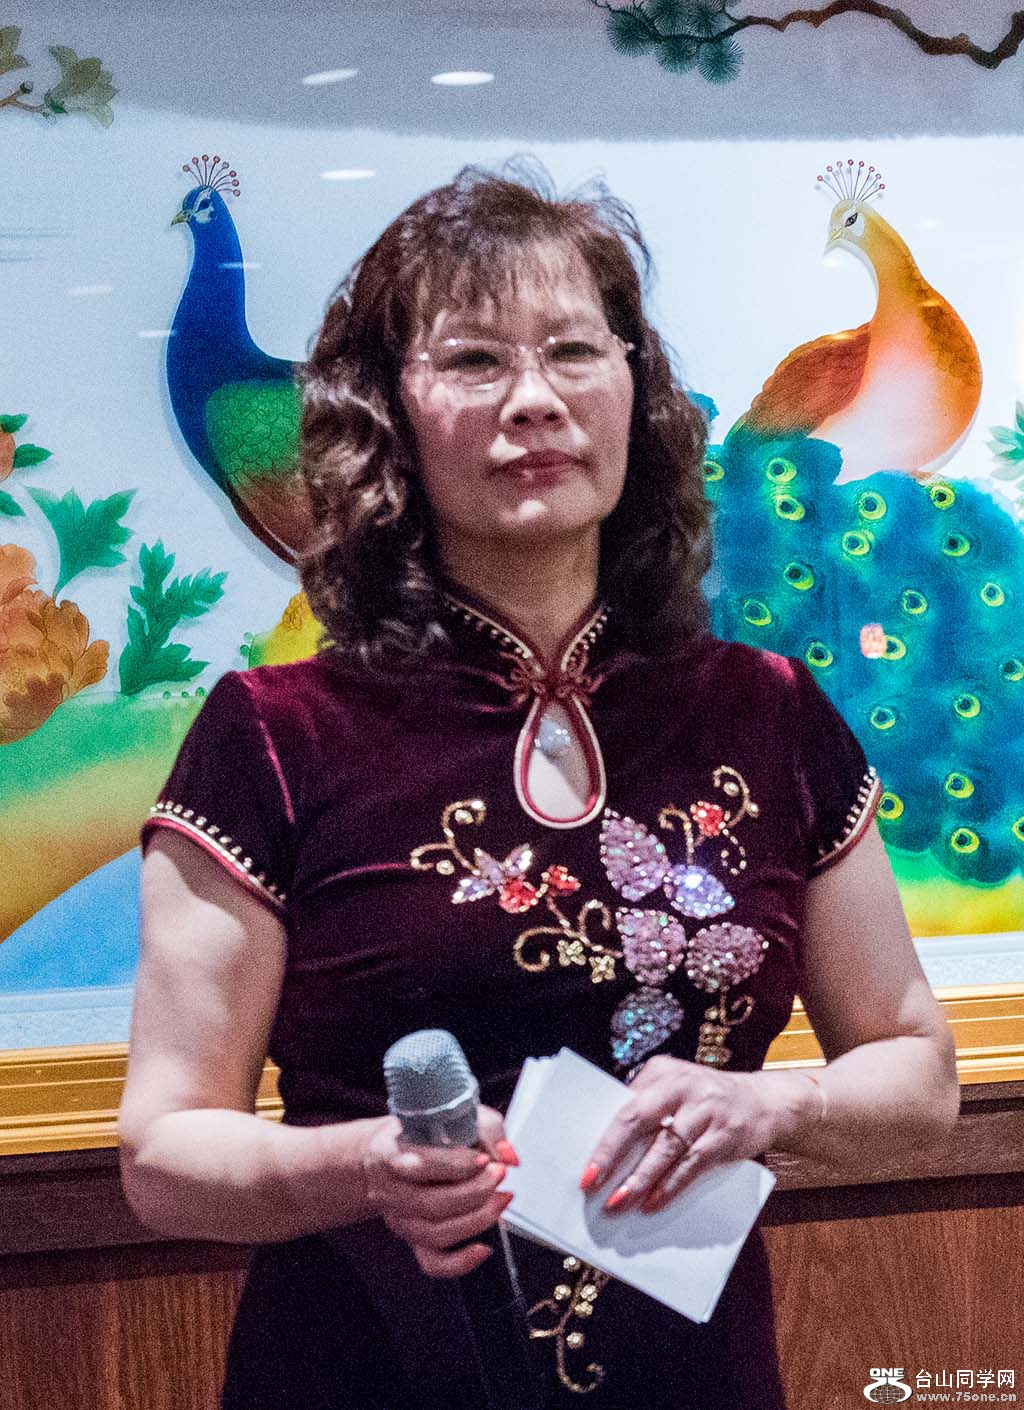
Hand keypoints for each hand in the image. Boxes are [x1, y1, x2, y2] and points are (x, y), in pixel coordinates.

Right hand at [360, 1105, 517, 1277]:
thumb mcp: (446, 1114)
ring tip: (501, 1199)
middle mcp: (389, 1191)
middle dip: (475, 1191)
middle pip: (431, 1203)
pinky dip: (461, 1261)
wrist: (385, 1155)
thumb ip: (483, 1128)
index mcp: (389, 1153)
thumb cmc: (421, 1132)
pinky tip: (484, 1248)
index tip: (484, 1158)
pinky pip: (433, 1263)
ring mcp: (400, 1219)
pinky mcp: (413, 1240)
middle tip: (499, 1173)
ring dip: (476, 1220)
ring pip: (435, 1233)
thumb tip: (509, 1155)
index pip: (419, 1165)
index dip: (455, 1164)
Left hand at [579, 1056, 809, 1214]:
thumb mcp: (676, 1091)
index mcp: (662, 1072)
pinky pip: (692, 1164)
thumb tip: (608, 1154)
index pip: (624, 1106)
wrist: (766, 1101)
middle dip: (612, 1154)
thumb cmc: (706, 1101)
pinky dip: (671, 1185)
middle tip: (593, 1184)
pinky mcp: (726, 1134)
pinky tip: (654, 1203)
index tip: (586, 1169)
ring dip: (641, 1179)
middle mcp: (682, 1085)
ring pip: (665, 1147)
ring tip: (620, 1202)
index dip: (603, 1140)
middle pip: (638, 1119)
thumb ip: (647, 1109)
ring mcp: (706, 1109)